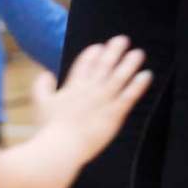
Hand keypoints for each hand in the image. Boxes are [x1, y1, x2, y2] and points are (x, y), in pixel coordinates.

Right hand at [33, 35, 150, 163]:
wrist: (60, 148)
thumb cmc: (49, 129)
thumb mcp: (40, 103)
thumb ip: (42, 86)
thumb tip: (46, 74)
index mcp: (73, 86)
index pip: (85, 63)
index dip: (93, 53)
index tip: (100, 46)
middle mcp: (90, 89)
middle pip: (105, 65)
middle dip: (114, 51)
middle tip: (123, 40)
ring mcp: (103, 100)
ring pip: (120, 77)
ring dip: (129, 63)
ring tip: (138, 53)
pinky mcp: (114, 114)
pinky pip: (129, 95)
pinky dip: (138, 84)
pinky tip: (146, 75)